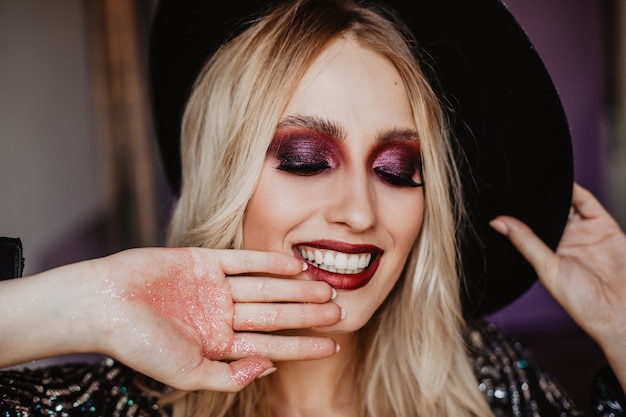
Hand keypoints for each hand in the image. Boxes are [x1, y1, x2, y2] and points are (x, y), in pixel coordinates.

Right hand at [0, 248, 340, 391]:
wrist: (102, 305)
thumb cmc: (139, 345)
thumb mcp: (188, 372)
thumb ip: (229, 376)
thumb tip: (270, 368)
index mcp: (217, 345)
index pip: (271, 346)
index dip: (303, 346)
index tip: (333, 345)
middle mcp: (220, 315)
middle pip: (273, 314)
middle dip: (306, 315)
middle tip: (339, 311)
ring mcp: (212, 288)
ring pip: (264, 288)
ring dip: (294, 289)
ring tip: (325, 289)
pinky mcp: (202, 261)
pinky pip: (242, 261)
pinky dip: (268, 262)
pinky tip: (295, 265)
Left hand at [490, 182, 625, 387]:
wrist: (622, 313)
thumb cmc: (584, 303)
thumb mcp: (547, 269)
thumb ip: (526, 242)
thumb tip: (498, 222)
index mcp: (546, 253)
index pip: (526, 226)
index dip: (515, 213)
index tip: (497, 198)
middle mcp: (564, 241)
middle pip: (545, 212)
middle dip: (533, 200)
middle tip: (515, 183)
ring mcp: (583, 232)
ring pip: (564, 203)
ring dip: (552, 192)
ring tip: (534, 179)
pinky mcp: (603, 226)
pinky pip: (586, 202)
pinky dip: (574, 190)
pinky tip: (561, 182)